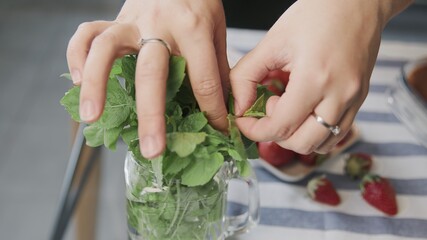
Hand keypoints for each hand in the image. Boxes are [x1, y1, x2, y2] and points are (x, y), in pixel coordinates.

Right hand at [67, 0, 228, 157]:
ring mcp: (132, 21)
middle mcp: (160, 25)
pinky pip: (87, 33)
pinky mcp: (115, 19)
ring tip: (92, 118)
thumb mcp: (217, 30)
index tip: (217, 131)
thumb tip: (227, 104)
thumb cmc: (199, 2)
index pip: (204, 80)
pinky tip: (79, 82)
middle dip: (152, 116)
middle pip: (152, 73)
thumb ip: (219, 66)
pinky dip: (77, 55)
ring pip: (107, 50)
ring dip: (97, 85)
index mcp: (193, 28)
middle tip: (152, 150)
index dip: (213, 110)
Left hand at [230, 0, 411, 153]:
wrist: (359, 1)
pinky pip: (337, 133)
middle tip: (266, 110)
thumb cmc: (317, 13)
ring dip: (296, 137)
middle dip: (275, 135)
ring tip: (288, 108)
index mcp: (315, 78)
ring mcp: (354, 100)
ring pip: (322, 144)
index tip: (244, 122)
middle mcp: (339, 95)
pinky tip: (304, 111)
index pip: (281, 126)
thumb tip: (237, 105)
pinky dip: (315, 132)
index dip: (255, 130)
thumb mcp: (273, 41)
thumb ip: (247, 75)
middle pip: (301, 143)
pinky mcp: (360, 100)